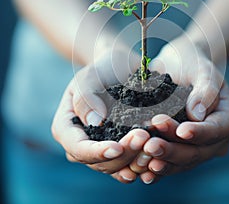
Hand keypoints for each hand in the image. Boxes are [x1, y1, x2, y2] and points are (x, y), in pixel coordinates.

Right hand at [51, 47, 150, 180]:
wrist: (120, 69)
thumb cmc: (102, 69)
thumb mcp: (90, 76)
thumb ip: (86, 97)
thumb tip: (94, 124)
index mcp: (66, 127)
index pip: (77, 148)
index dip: (96, 152)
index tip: (117, 147)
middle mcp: (82, 143)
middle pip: (99, 162)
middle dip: (123, 153)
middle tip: (144, 137)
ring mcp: (102, 148)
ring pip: (116, 167)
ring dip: (135, 161)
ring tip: (153, 146)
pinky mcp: (120, 149)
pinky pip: (129, 164)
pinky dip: (142, 164)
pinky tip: (156, 159)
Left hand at [128, 39, 228, 182]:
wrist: (178, 65)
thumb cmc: (192, 62)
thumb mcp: (201, 69)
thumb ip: (205, 90)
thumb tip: (197, 115)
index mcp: (228, 116)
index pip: (216, 129)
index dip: (199, 133)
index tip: (181, 131)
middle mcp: (217, 136)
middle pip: (198, 151)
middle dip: (174, 150)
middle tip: (151, 146)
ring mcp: (199, 145)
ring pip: (184, 161)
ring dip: (163, 161)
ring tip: (144, 160)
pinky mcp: (182, 148)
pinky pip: (172, 162)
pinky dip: (158, 167)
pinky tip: (143, 171)